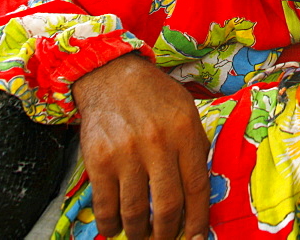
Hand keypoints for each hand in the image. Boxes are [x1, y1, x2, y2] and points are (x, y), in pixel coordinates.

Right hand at [73, 53, 209, 239]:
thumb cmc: (154, 95)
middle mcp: (158, 144)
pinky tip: (114, 229)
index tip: (196, 237)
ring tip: (141, 236)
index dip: (197, 219)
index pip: (196, 187)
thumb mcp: (187, 110)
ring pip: (135, 210)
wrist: (111, 75)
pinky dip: (110, 224)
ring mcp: (126, 153)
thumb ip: (195, 146)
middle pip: (167, 204)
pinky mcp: (99, 159)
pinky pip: (105, 204)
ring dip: (139, 232)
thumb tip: (199, 188)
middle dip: (167, 232)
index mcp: (185, 132)